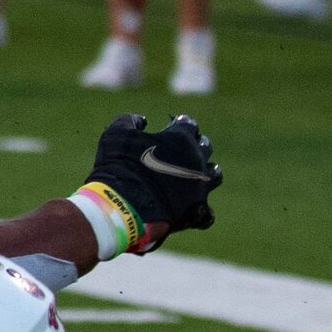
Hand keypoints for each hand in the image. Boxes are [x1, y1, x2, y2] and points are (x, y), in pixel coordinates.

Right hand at [84, 113, 219, 248]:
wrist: (124, 205)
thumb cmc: (120, 166)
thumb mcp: (116, 135)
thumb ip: (129, 121)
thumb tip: (141, 120)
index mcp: (181, 137)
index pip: (188, 124)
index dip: (179, 125)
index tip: (170, 128)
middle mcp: (197, 159)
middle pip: (205, 146)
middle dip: (195, 147)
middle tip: (180, 152)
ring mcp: (200, 185)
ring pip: (214, 174)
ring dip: (205, 173)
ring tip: (193, 177)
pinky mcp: (197, 210)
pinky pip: (207, 211)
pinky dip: (200, 209)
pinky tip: (190, 209)